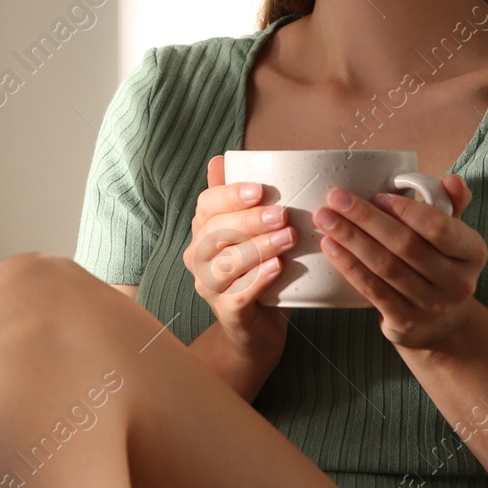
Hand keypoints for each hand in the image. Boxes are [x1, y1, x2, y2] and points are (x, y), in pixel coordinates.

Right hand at [182, 154, 294, 358]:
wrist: (258, 328)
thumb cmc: (256, 272)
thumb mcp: (247, 233)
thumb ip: (234, 200)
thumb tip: (219, 160)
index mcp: (202, 232)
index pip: (206, 206)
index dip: (231, 195)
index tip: (261, 189)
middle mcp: (198, 258)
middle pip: (216, 233)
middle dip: (250, 221)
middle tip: (283, 213)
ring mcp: (209, 287)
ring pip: (227, 263)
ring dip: (259, 247)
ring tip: (289, 237)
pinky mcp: (227, 313)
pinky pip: (239, 294)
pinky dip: (258, 279)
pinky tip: (278, 268)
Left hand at [312, 175, 486, 351]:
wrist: (441, 323)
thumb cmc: (439, 264)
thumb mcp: (452, 236)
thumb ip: (450, 205)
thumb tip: (453, 180)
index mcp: (472, 252)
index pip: (440, 228)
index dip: (406, 210)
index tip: (377, 195)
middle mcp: (457, 282)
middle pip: (405, 245)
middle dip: (366, 218)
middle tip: (336, 198)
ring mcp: (431, 305)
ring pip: (385, 267)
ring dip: (351, 239)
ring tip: (325, 218)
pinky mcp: (405, 322)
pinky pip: (372, 290)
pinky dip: (349, 266)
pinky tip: (330, 246)